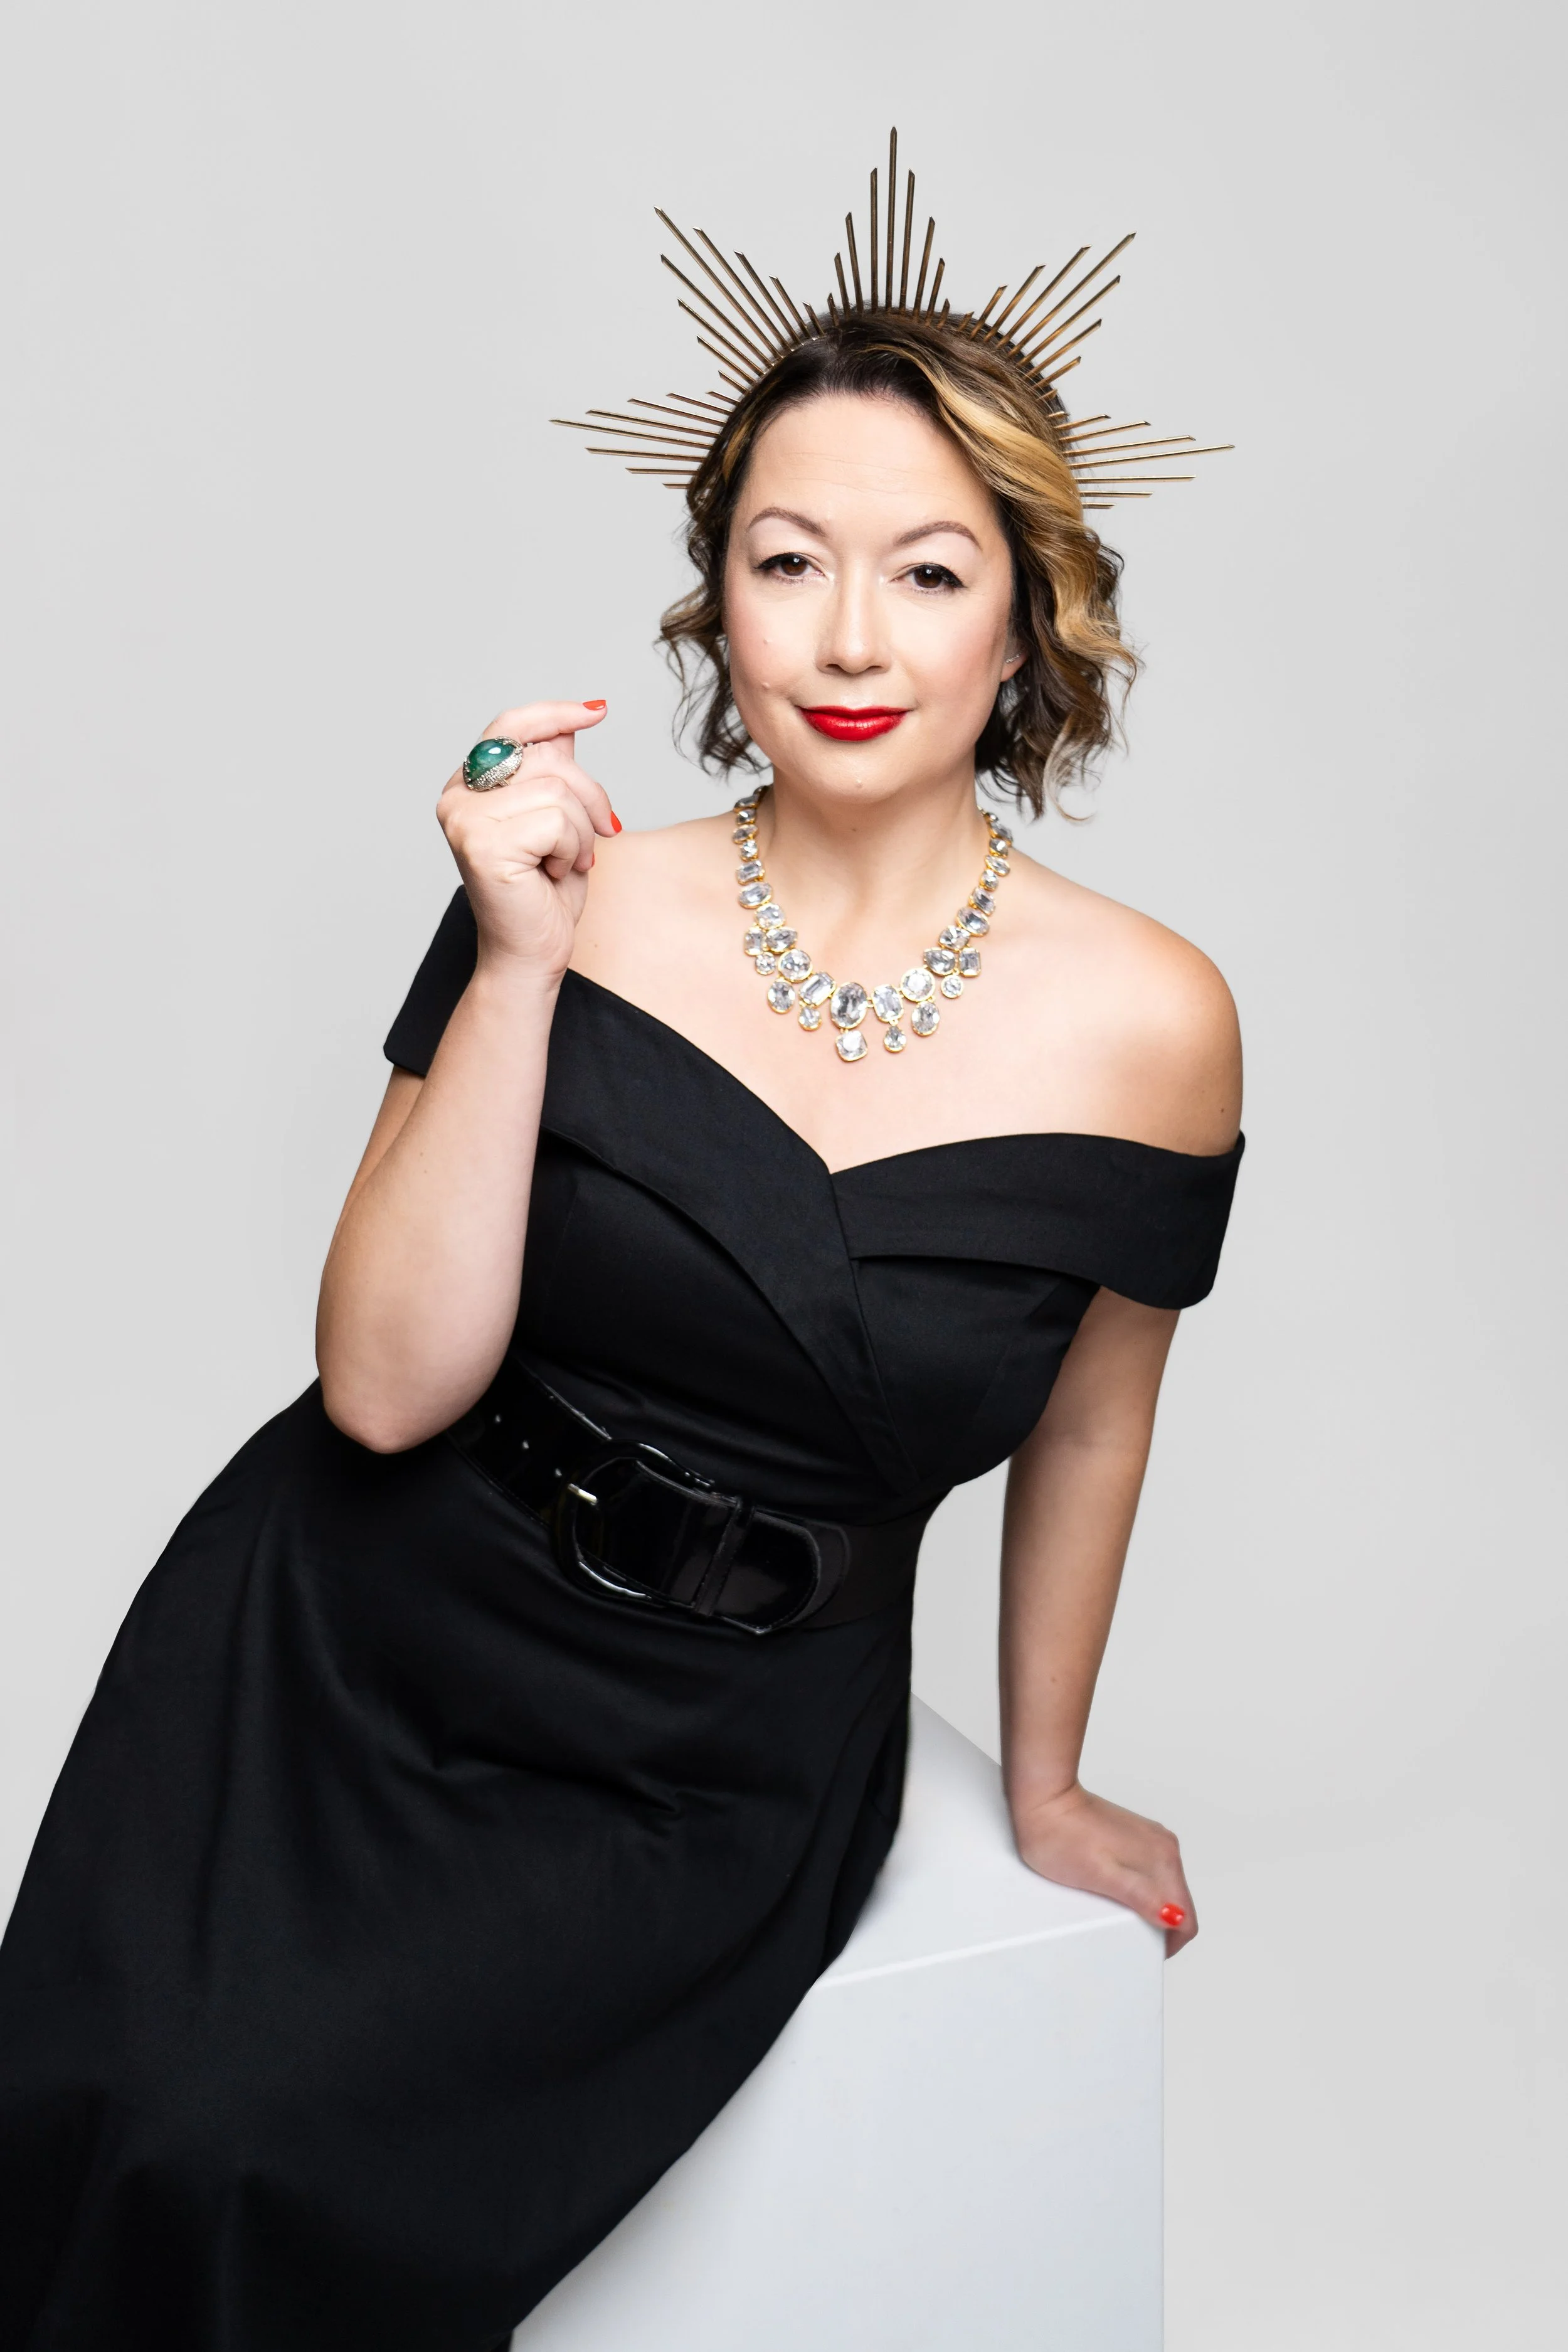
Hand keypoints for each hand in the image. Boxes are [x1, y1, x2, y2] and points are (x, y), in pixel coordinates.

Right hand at [437, 700, 618, 980]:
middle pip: (548, 759)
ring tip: (568, 862)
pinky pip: (556, 822)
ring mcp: (465, 819)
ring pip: (558, 792)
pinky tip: (554, 873)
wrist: (531, 952)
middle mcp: (458, 796)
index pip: (511, 726)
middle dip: (590, 797)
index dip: (555, 714)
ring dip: (582, 832)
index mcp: (469, 784)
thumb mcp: (557, 818)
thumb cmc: (543, 891)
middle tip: (599, 834)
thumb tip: (572, 720)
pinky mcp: (483, 844)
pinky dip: (572, 850)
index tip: (597, 711)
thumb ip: (554, 770)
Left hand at [1010, 1782, 1197, 1955]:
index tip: (1146, 1950)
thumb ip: (1140, 1897)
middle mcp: (1164, 1847)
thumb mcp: (1099, 1876)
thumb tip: (1174, 1917)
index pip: (1187, 1919)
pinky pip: (1149, 1873)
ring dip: (1147, 1906)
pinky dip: (1137, 1888)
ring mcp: (1151, 1839)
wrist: (1042, 1799)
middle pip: (1178, 1904)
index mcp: (1163, 1860)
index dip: (1170, 1944)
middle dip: (1158, 1925)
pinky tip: (1110, 1886)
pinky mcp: (1136, 1836)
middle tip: (1124, 1929)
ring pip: (1164, 1889)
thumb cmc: (1061, 1836)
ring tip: (1113, 1907)